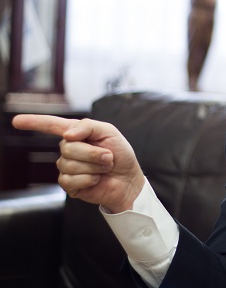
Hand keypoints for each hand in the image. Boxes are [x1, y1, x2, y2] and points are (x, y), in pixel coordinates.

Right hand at [12, 115, 144, 212]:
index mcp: (77, 134)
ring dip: (94, 166)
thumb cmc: (121, 155)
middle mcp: (69, 149)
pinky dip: (89, 179)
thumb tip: (67, 134)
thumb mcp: (109, 132)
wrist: (128, 180)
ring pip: (70, 164)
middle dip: (93, 153)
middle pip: (68, 147)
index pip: (51, 126)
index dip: (34, 122)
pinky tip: (96, 179)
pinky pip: (70, 179)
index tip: (16, 121)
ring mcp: (67, 167)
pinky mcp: (69, 184)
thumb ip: (88, 126)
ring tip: (104, 168)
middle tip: (108, 157)